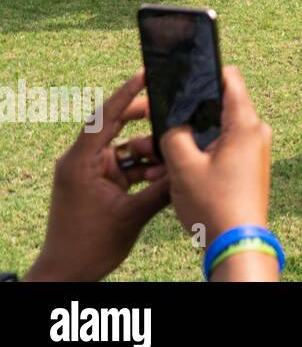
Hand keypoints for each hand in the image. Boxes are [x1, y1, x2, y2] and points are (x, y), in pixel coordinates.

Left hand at [24, 71, 170, 281]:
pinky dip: (141, 167)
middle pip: (114, 126)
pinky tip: (162, 173)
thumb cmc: (90, 245)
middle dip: (143, 120)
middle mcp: (80, 161)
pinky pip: (122, 165)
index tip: (146, 74)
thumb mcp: (133, 215)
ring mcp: (87, 172)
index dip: (127, 93)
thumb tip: (189, 167)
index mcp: (80, 162)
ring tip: (170, 154)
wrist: (67, 272)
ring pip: (122, 147)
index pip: (105, 117)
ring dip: (146, 151)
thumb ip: (162, 188)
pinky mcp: (95, 183)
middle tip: (170, 110)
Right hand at [161, 67, 274, 279]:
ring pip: (212, 134)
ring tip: (150, 156)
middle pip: (215, 108)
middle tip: (153, 122)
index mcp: (246, 124)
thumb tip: (172, 123)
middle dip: (183, 116)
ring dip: (183, 142)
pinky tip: (164, 172)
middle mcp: (255, 133)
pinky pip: (217, 152)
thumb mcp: (183, 167)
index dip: (205, 71)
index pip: (230, 79)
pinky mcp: (245, 168)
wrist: (236, 244)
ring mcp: (252, 151)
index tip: (182, 72)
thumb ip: (173, 136)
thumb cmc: (214, 205)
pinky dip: (194, 157)